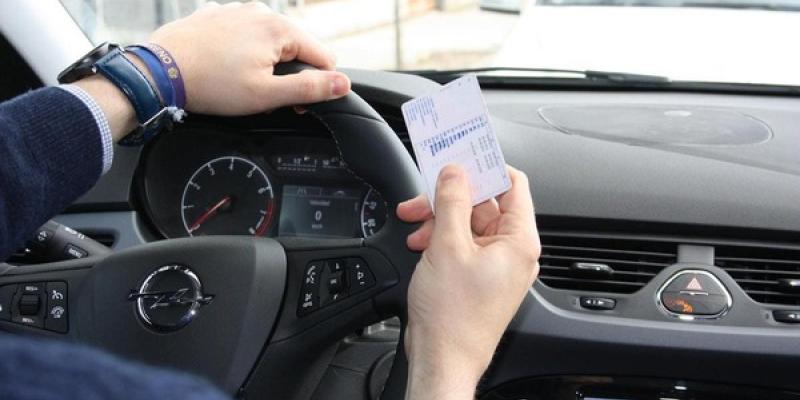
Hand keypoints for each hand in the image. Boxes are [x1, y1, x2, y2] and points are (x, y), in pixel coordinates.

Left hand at [76, 1, 350, 139]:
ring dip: (265, 64)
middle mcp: (261, 13)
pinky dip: (242, 53)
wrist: (158, 72)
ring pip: (270, 43)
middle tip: (264, 96)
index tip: (293, 103)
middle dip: (289, 74)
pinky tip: (225, 70)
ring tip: (240, 83)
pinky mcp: (217, 17)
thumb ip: (310, 89)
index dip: (315, 86)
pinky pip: (244, 37)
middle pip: (297, 48)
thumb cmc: (211, 84)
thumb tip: (343, 84)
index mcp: (280, 29)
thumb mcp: (267, 95)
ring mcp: (237, 12)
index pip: (324, 58)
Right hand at [397, 165, 540, 399]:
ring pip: (468, 224)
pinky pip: (462, 245)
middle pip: (484, 204)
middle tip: (423, 196)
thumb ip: (452, 201)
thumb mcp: (448, 246)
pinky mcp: (477, 278)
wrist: (442, 360)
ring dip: (440, 219)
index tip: (463, 155)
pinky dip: (440, 239)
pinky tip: (420, 243)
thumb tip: (454, 172)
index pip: (513, 184)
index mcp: (518, 241)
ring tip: (415, 225)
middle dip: (450, 198)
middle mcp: (512, 252)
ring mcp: (495, 266)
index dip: (487, 166)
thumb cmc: (453, 317)